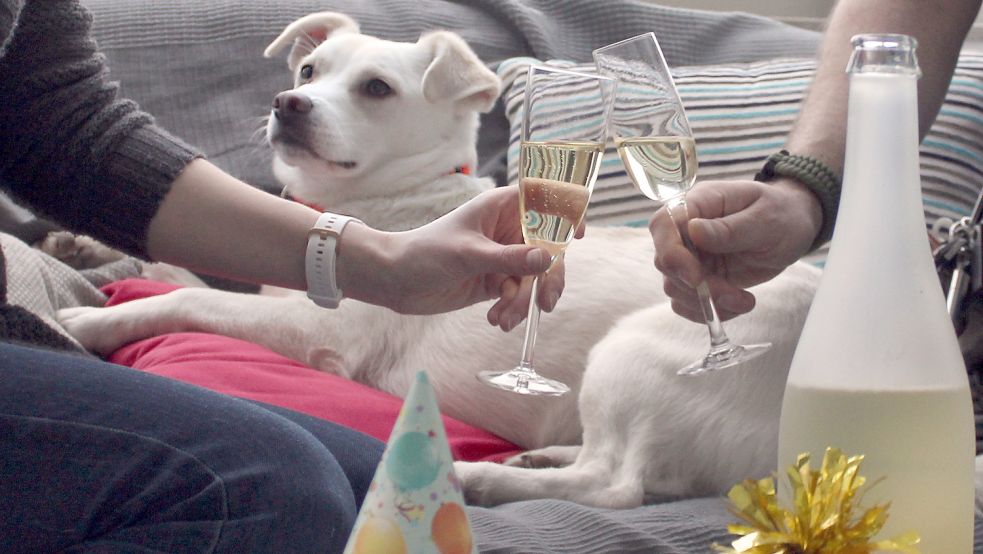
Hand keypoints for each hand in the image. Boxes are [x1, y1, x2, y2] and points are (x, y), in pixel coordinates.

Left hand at [337, 186, 565, 324]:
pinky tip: (497, 320)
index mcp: (502, 207)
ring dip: (525, 301)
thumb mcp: (468, 254)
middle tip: (545, 302)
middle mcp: (508, 230)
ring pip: (535, 278)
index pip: (545, 199)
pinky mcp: (496, 282)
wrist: (394, 281)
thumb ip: (509, 258)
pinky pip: (519, 296)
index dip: (566, 212)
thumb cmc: (424, 253)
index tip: (577, 236)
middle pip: (549, 249)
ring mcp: (504, 257)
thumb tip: (547, 260)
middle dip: (548, 278)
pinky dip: (513, 310)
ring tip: (504, 319)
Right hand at [650, 177, 821, 321]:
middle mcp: (686, 229)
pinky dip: (710, 311)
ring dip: (707, 303)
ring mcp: (690, 255)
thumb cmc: (781, 213)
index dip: (672, 255)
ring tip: (744, 299)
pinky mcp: (699, 277)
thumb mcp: (766, 218)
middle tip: (734, 294)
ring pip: (675, 287)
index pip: (663, 225)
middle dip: (698, 287)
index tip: (697, 279)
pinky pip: (687, 302)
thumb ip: (730, 228)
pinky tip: (736, 303)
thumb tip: (693, 230)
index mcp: (698, 203)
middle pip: (666, 262)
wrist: (793, 227)